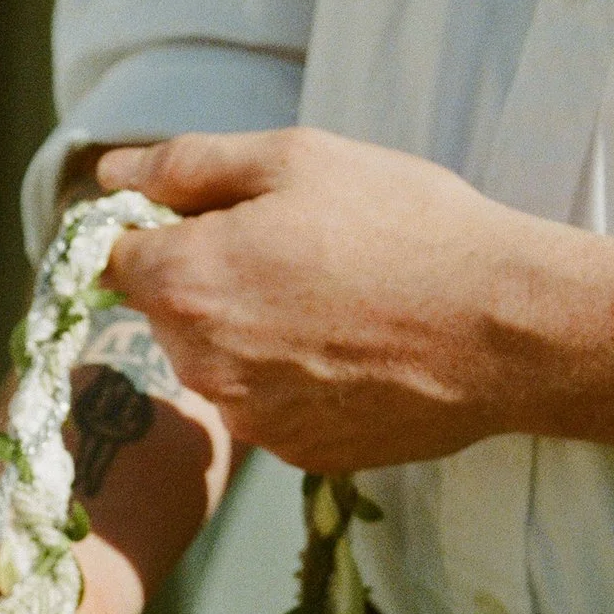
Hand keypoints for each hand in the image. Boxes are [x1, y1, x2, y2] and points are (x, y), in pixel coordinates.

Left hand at [99, 128, 586, 473]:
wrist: (504, 329)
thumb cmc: (405, 227)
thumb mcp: (295, 159)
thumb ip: (186, 166)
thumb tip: (110, 176)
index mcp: (184, 282)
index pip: (111, 258)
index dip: (151, 228)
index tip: (209, 214)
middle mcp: (199, 363)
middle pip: (168, 312)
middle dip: (211, 277)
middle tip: (301, 248)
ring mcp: (249, 418)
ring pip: (221, 361)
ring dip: (254, 330)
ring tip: (338, 298)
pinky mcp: (297, 454)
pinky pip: (272, 404)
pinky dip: (298, 377)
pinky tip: (358, 347)